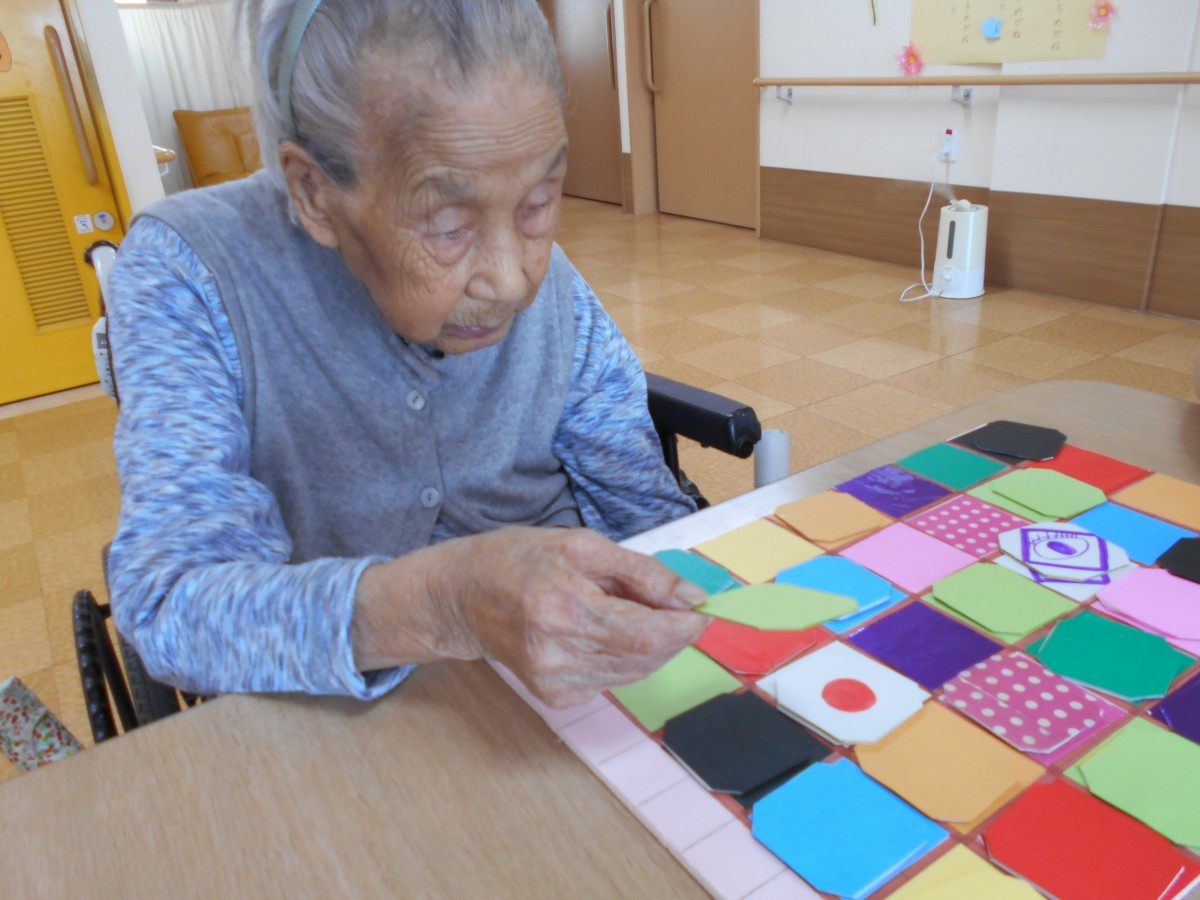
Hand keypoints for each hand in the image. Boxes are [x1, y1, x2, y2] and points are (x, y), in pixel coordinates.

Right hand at [353, 527, 709, 707]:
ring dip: (650, 646)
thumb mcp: (581, 545)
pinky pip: (612, 680)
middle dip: (671, 634)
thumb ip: (640, 573)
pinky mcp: (554, 697)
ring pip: (633, 673)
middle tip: (674, 607)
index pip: (645, 633)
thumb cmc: (516, 560)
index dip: (684, 627)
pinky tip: (605, 632)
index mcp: (562, 607)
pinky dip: (625, 657)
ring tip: (630, 611)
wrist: (460, 596)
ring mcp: (553, 681)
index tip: (703, 613)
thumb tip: (690, 598)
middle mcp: (557, 653)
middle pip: (644, 657)